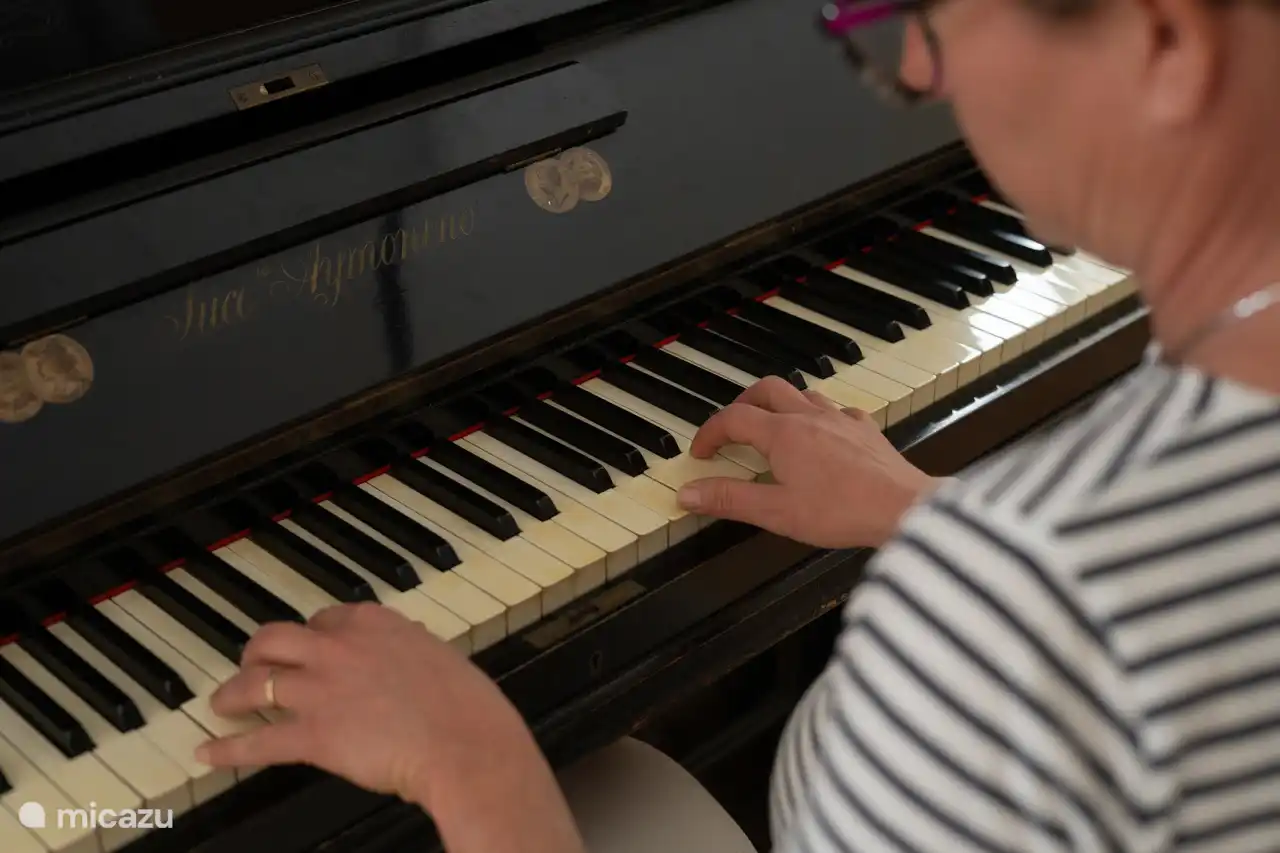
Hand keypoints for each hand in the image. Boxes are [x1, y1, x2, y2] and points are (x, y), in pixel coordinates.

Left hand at [196, 604, 533, 811]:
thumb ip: (411, 649)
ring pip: (256, 683)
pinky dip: (228, 749)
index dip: (308, 636)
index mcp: (372, 622)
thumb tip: (410, 646)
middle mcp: (337, 647)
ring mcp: (320, 689)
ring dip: (232, 694)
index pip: (322, 619)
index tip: (305, 646)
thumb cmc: (465, 706)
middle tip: (252, 666)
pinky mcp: (312, 735)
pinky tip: (209, 753)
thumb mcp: (438, 655)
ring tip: (222, 704)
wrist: (464, 743)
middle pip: (274, 639)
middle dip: (256, 653)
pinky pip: (257, 742)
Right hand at [676, 377, 940, 547]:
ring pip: (803, 394)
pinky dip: (822, 415)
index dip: (710, 433)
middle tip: (731, 426)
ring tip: (772, 424)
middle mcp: (811, 417)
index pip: (733, 419)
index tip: (702, 452)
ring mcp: (842, 420)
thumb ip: (730, 500)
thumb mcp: (776, 512)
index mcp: (783, 434)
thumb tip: (689, 493)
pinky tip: (825, 433)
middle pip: (767, 389)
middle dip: (742, 403)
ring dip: (781, 403)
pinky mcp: (867, 431)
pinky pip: (839, 410)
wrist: (904, 509)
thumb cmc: (843, 512)